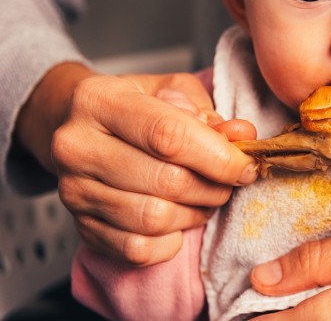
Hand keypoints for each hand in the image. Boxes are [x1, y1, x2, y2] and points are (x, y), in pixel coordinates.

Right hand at [24, 63, 258, 264]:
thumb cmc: (136, 104)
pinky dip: (169, 241)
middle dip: (213, 187)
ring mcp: (73, 190)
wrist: (77, 124)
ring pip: (154, 219)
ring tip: (204, 198)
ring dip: (194, 213)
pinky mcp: (81, 226)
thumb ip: (209, 113)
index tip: (246, 166)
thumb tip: (242, 136)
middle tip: (227, 182)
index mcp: (100, 100)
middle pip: (166, 182)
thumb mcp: (173, 91)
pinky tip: (177, 219)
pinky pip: (137, 249)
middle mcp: (77, 146)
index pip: (169, 136)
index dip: (219, 157)